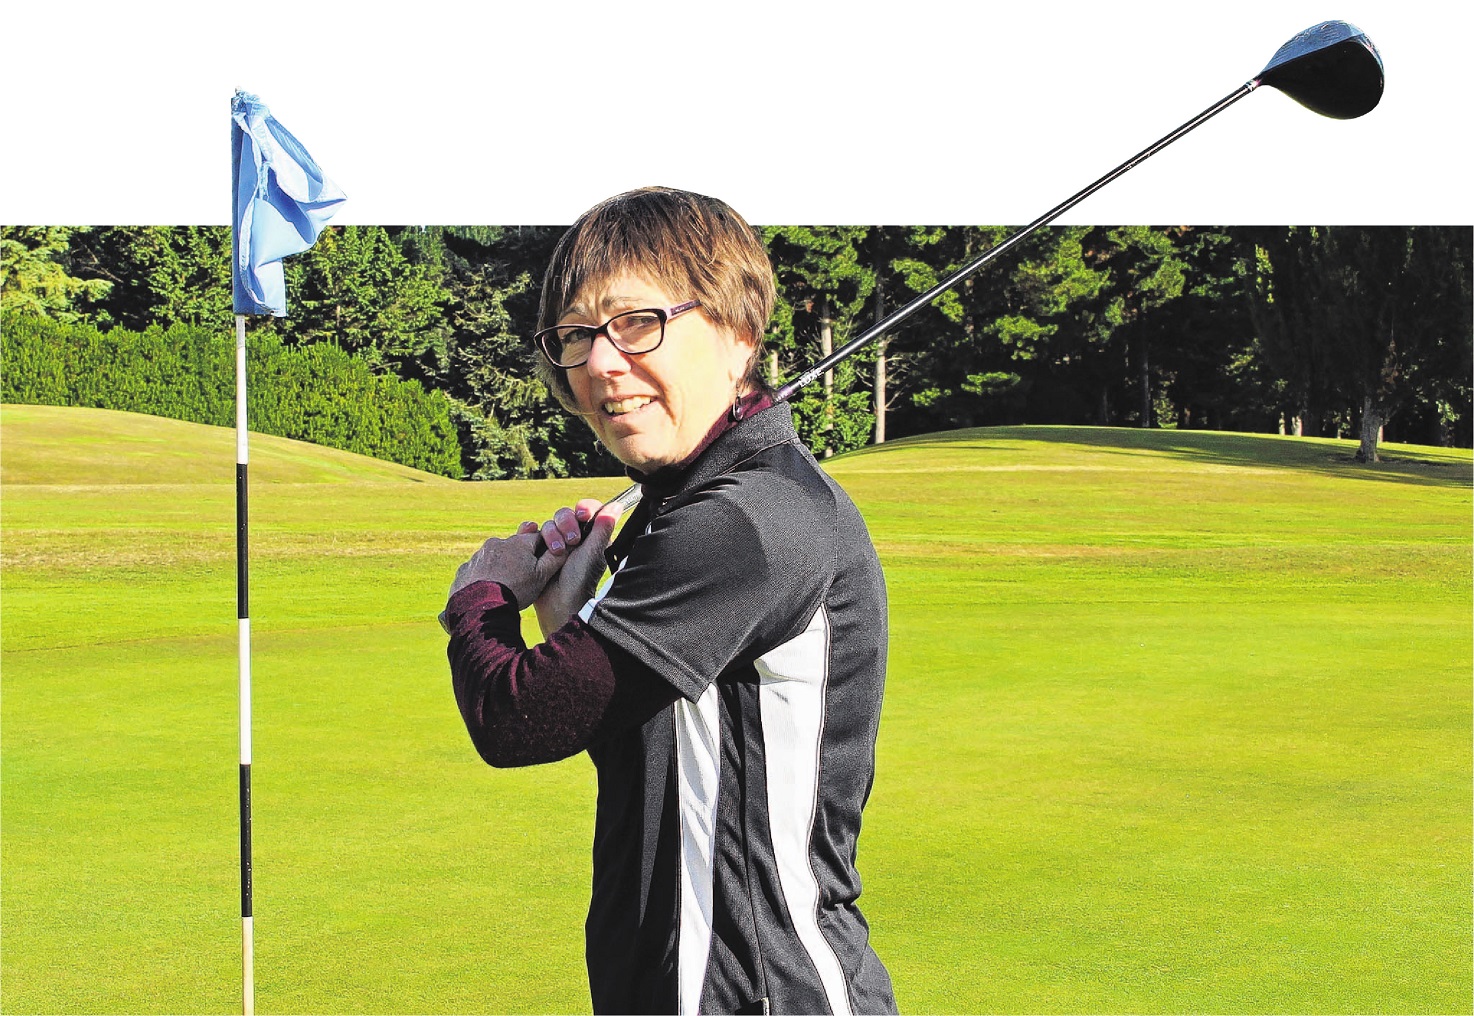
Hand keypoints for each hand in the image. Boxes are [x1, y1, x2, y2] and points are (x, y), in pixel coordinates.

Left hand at [448, 522, 565, 611]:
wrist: (481, 608)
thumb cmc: (516, 591)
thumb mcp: (542, 576)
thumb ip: (555, 559)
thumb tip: (567, 545)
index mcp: (518, 543)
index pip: (537, 538)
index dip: (545, 548)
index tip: (547, 559)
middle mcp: (497, 543)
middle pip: (514, 547)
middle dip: (520, 557)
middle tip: (525, 577)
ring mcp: (479, 556)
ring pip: (495, 558)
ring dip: (501, 567)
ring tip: (506, 587)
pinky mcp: (465, 569)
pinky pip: (478, 570)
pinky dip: (484, 577)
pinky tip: (488, 591)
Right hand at [533, 498, 620, 638]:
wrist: (557, 602)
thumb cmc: (580, 580)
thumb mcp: (593, 552)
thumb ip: (603, 528)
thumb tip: (617, 505)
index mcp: (590, 536)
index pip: (587, 511)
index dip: (584, 509)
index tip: (583, 515)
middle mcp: (572, 537)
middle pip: (565, 514)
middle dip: (567, 523)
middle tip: (572, 540)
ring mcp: (554, 543)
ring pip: (549, 523)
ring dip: (551, 534)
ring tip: (556, 552)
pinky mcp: (537, 549)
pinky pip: (530, 532)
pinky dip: (530, 532)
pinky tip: (535, 541)